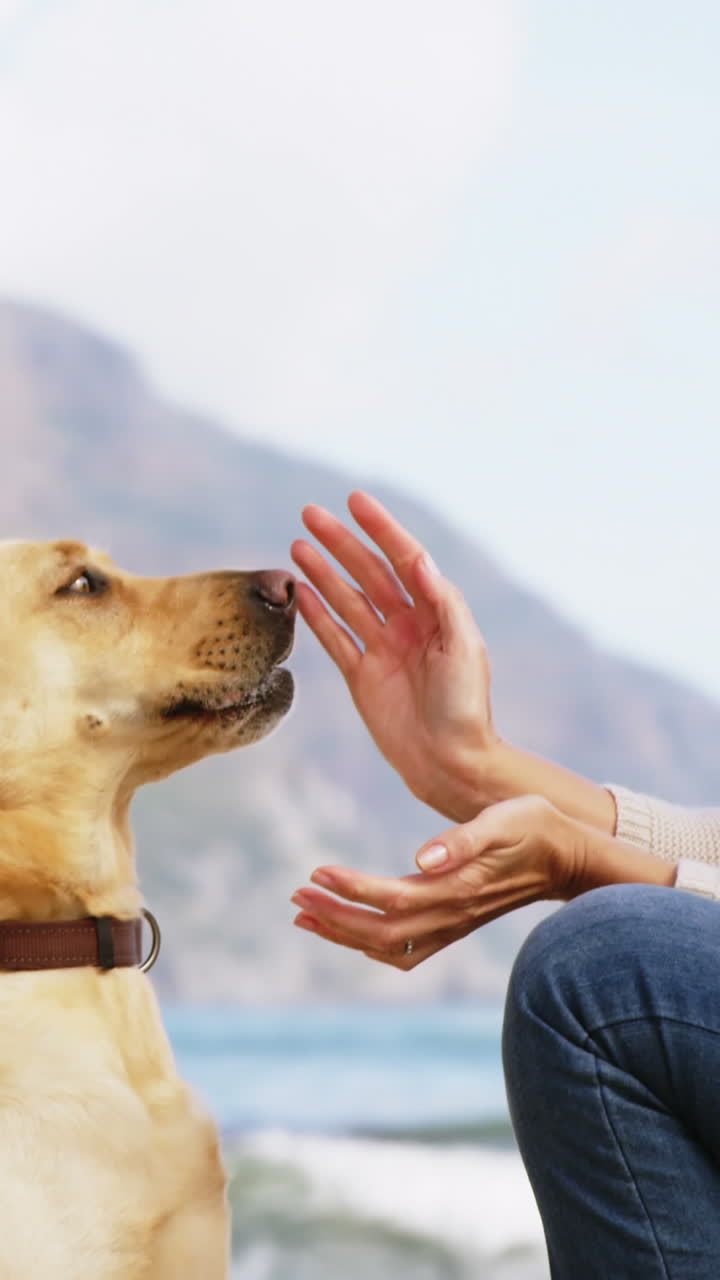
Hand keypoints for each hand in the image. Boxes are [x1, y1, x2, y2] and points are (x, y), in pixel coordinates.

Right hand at [291, 491, 497, 820]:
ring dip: (323, 572)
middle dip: (340, 542)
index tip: (355, 501)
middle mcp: (407, 625)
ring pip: (346, 600)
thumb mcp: (463, 647)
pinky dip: (317, 615)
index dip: (380, 528)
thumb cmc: (465, 706)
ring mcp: (382, 649)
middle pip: (368, 573)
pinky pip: (335, 638)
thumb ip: (441, 601)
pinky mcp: (361, 677)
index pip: (403, 559)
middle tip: (310, 514)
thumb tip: (418, 559)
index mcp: (435, 612)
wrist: (450, 762)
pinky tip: (301, 591)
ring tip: (298, 545)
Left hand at [291, 796, 583, 968]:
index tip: (316, 871)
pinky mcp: (454, 925)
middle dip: (333, 916)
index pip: (390, 897)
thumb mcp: (503, 820)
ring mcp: (452, 925)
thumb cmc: (534, 827)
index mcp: (457, 888)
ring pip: (386, 946)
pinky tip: (347, 928)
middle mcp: (450, 914)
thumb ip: (463, 840)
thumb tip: (422, 858)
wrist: (567, 857)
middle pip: (379, 932)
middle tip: (295, 895)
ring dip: (342, 932)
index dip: (350, 888)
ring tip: (305, 913)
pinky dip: (368, 944)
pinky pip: (405, 950)